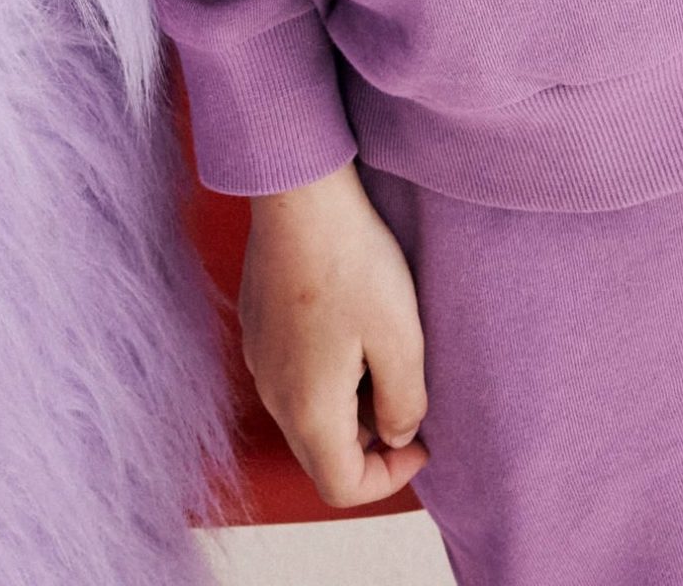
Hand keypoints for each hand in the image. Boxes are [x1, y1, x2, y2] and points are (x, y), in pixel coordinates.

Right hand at [237, 159, 430, 508]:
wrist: (299, 195)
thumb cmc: (352, 261)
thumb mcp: (401, 337)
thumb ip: (405, 402)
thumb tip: (397, 433)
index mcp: (308, 412)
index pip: (342, 487)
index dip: (390, 479)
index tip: (423, 440)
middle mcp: (273, 395)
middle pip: (322, 454)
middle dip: (371, 442)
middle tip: (408, 395)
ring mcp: (259, 359)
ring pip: (307, 414)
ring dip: (350, 405)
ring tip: (386, 351)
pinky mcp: (258, 326)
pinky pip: (293, 375)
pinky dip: (328, 373)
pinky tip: (353, 323)